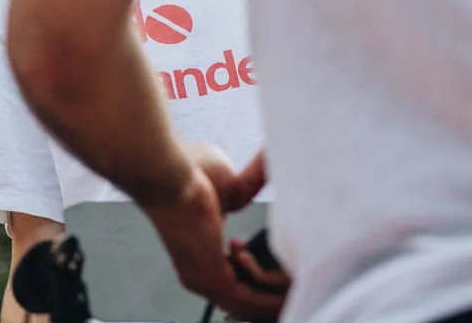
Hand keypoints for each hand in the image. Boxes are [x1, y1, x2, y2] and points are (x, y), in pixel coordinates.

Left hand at [142, 146, 286, 320]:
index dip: (263, 279)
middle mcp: (197, 273)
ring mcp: (202, 279)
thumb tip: (271, 167)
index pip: (235, 281)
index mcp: (200, 253)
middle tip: (299, 284)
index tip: (286, 270)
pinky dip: (273, 297)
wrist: (170, 172)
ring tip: (300, 282)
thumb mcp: (232, 184)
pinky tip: (292, 285)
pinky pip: (251, 301)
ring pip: (251, 304)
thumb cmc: (187, 170)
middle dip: (275, 296)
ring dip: (279, 296)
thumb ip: (250, 188)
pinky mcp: (212, 278)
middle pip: (245, 302)